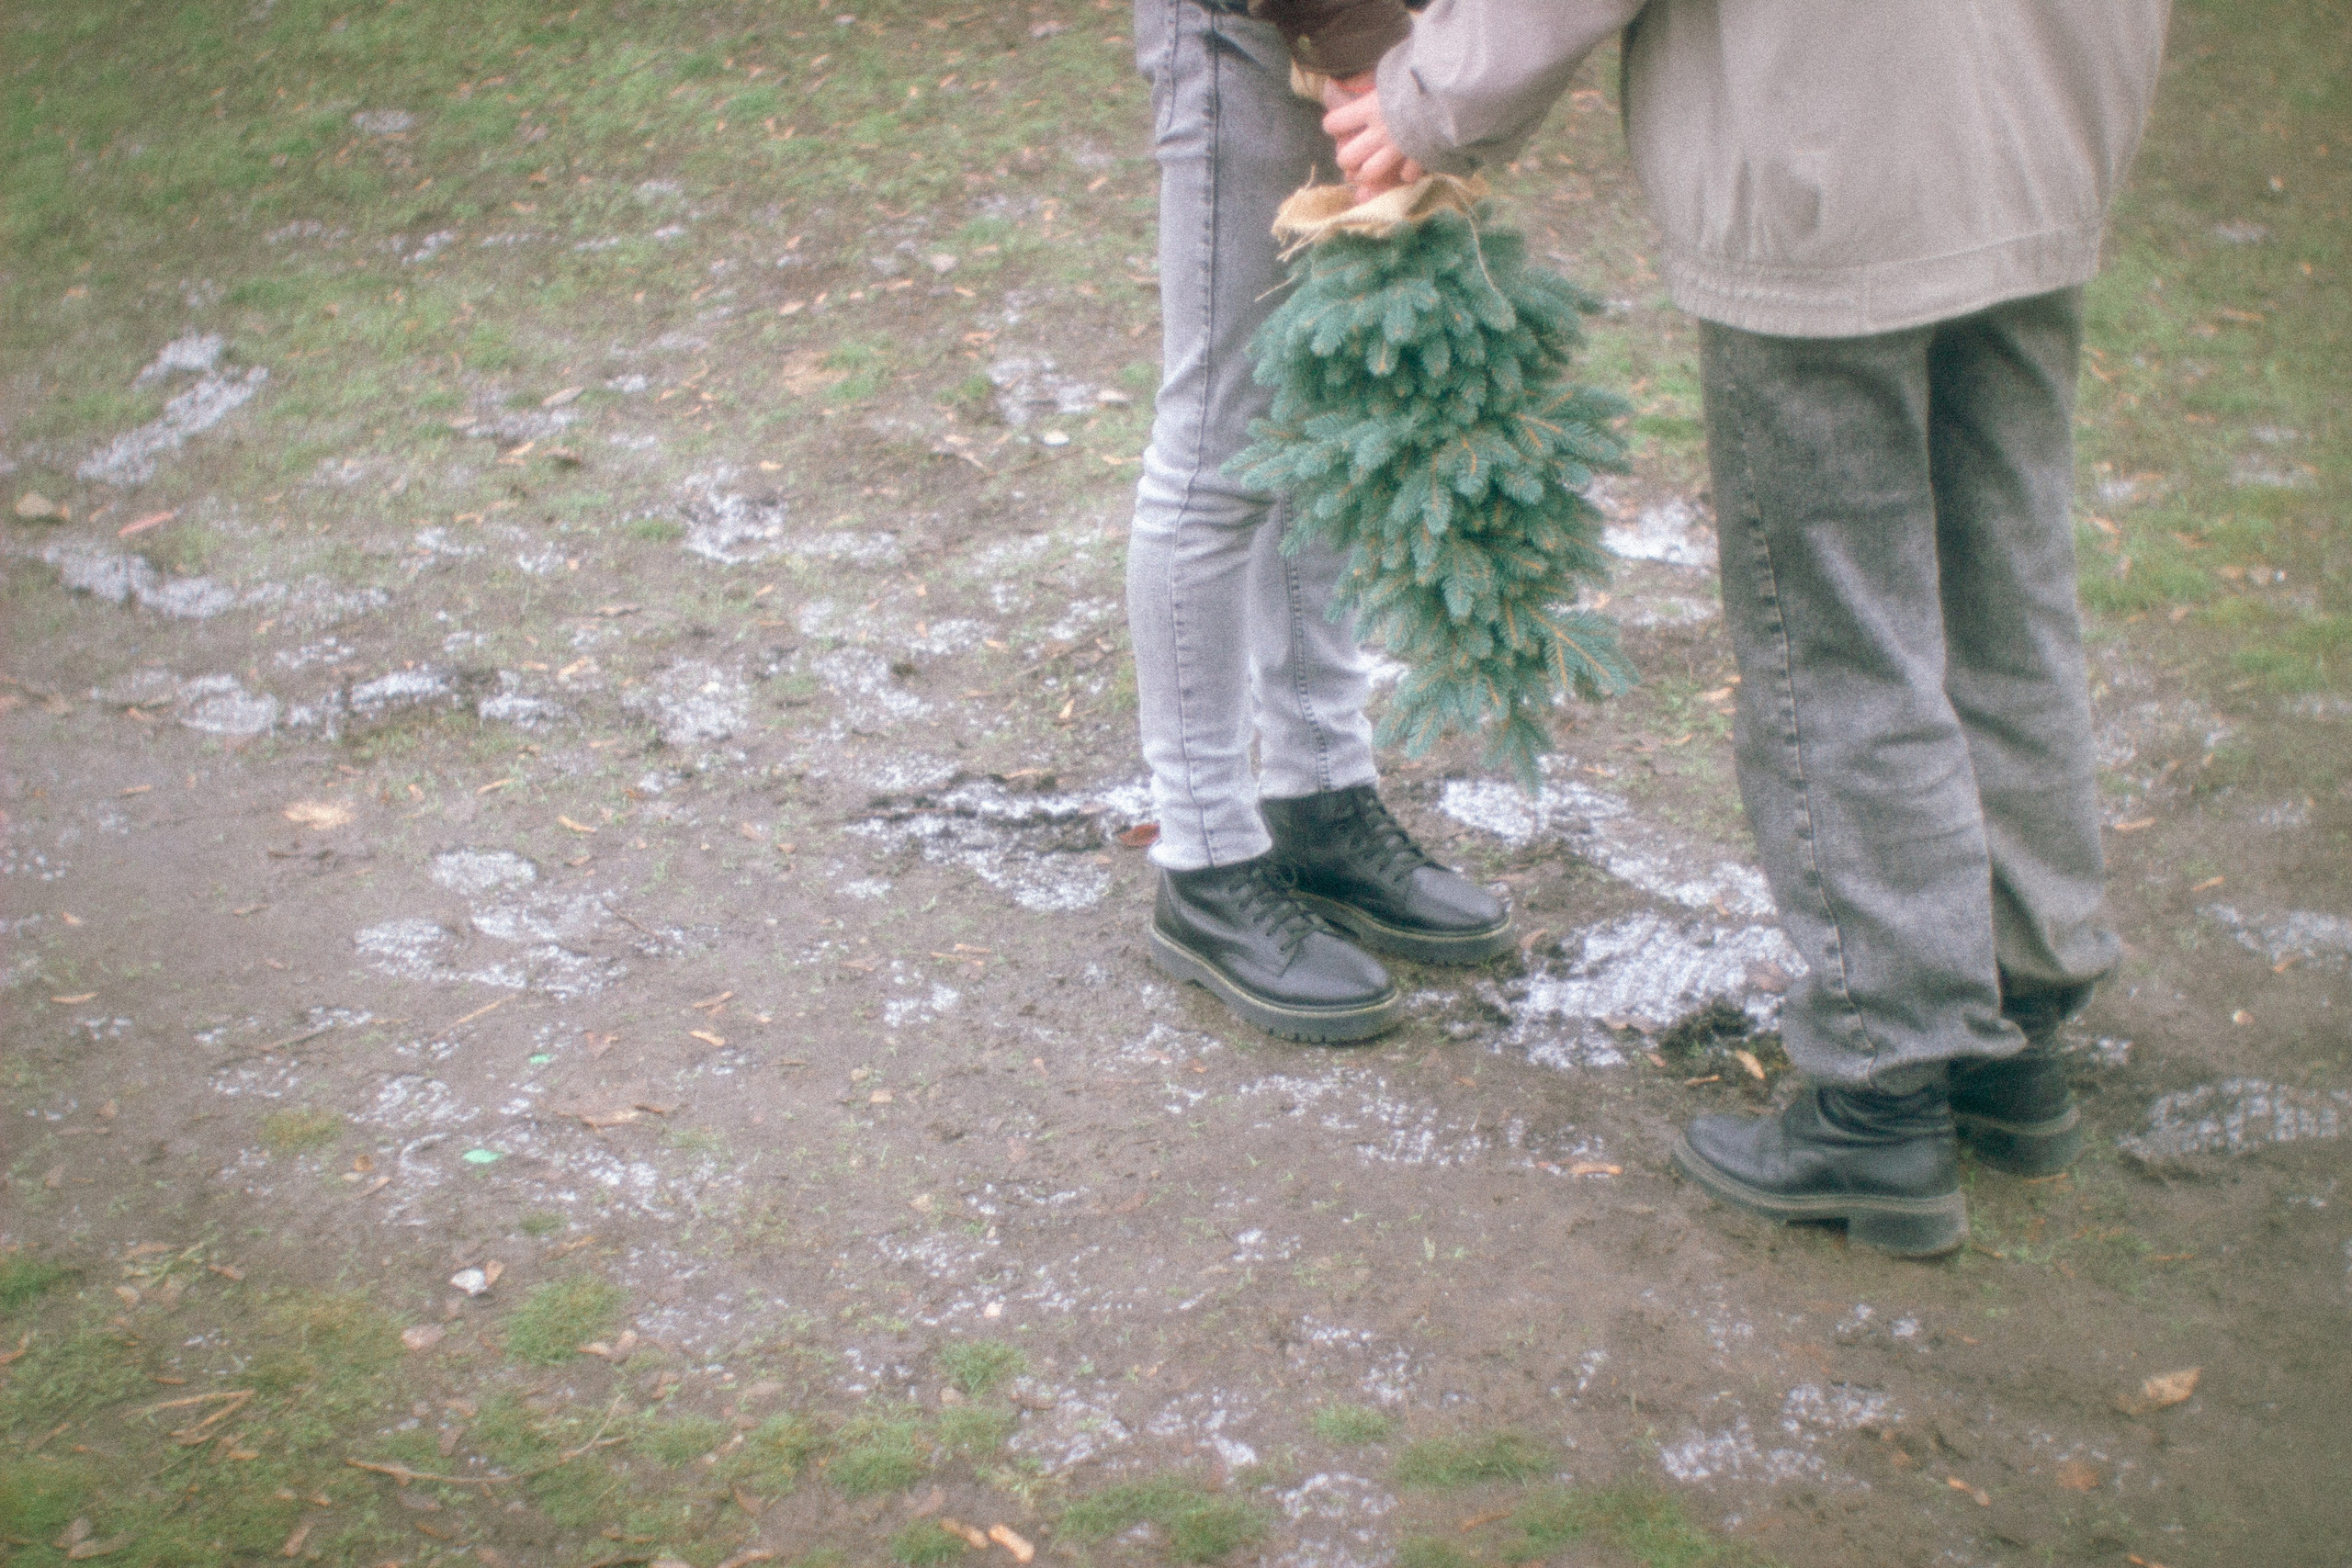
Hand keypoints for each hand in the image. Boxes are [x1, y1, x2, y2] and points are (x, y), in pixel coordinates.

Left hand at [1321, 78, 1423, 199]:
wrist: (1452, 89)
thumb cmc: (1423, 73)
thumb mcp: (1394, 67)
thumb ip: (1379, 78)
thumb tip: (1364, 70)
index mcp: (1370, 107)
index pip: (1334, 123)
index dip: (1333, 124)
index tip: (1336, 123)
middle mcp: (1380, 132)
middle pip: (1347, 158)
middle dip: (1345, 158)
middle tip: (1349, 154)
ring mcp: (1397, 148)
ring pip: (1369, 172)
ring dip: (1366, 173)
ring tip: (1367, 169)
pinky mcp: (1417, 156)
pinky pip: (1406, 175)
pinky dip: (1405, 173)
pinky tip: (1405, 168)